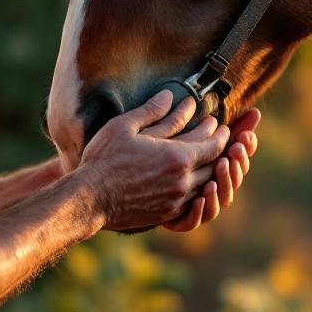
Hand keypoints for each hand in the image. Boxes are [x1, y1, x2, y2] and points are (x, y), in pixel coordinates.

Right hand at [76, 90, 229, 230]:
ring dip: (210, 170)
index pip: (212, 145)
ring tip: (210, 158)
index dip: (219, 134)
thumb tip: (170, 96)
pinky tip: (193, 181)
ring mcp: (176, 201)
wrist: (90, 199)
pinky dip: (198, 189)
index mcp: (176, 157)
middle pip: (213, 165)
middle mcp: (182, 181)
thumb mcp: (125, 127)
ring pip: (204, 184)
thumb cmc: (105, 160)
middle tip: (219, 137)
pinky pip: (192, 201)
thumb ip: (152, 112)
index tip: (221, 124)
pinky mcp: (167, 214)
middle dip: (219, 149)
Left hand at [162, 108, 260, 232]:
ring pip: (220, 200)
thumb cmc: (167, 154)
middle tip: (234, 149)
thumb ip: (215, 122)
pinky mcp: (179, 219)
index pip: (241, 158)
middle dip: (238, 163)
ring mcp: (198, 204)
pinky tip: (200, 196)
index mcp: (219, 166)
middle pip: (234, 178)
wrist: (132, 181)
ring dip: (223, 184)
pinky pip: (193, 220)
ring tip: (220, 166)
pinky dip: (200, 210)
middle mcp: (213, 186)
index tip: (246, 135)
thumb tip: (256, 111)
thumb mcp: (192, 135)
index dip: (247, 148)